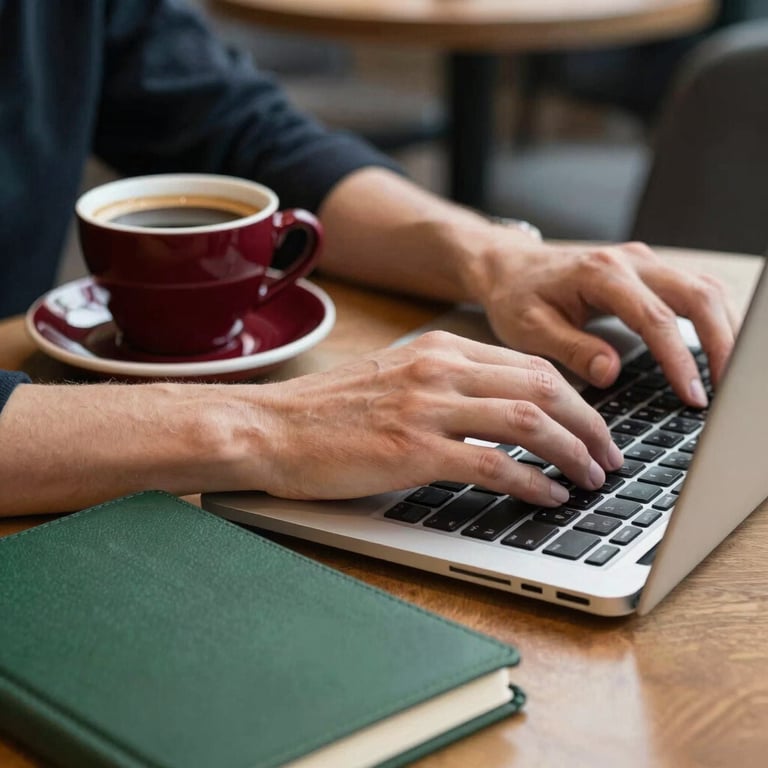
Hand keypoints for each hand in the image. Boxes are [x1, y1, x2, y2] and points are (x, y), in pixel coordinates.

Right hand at [238, 331, 623, 503]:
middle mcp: (438, 369)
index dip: (573, 398)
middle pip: (542, 387)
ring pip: (528, 421)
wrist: (269, 426)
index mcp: (437, 348)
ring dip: (570, 452)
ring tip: (591, 477)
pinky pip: (493, 464)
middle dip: (588, 424)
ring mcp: (426, 408)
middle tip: (607, 454)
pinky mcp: (412, 450)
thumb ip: (445, 386)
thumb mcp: (393, 378)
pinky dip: (530, 481)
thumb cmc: (326, 411)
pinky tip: (547, 495)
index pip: (529, 364)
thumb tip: (495, 412)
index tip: (590, 424)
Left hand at [474, 238, 738, 406]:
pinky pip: (696, 291)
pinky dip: (715, 320)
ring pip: (705, 289)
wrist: (512, 268)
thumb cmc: (517, 298)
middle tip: (728, 389)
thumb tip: (610, 373)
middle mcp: (630, 261)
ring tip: (730, 376)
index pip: (654, 317)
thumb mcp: (529, 329)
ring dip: (725, 330)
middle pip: (697, 295)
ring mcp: (645, 262)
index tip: (692, 395)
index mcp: (599, 274)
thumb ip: (570, 349)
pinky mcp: (651, 272)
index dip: (678, 359)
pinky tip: (720, 351)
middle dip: (721, 343)